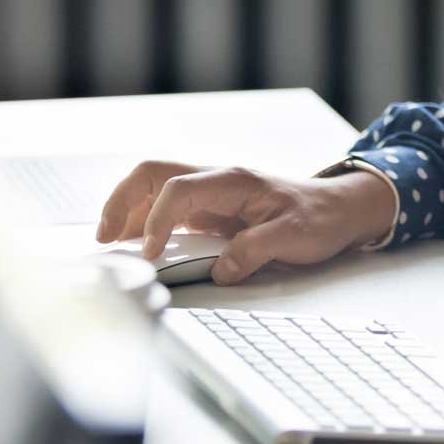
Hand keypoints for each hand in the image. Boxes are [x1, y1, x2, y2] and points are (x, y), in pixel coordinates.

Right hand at [95, 160, 397, 284]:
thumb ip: (255, 251)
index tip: (148, 253)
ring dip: (127, 210)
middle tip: (104, 237)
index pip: (179, 190)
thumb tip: (220, 270)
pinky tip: (135, 245)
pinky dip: (143, 222)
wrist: (340, 209)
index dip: (156, 219)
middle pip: (152, 173)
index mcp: (233, 181)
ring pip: (154, 187)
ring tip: (109, 243)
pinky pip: (166, 208)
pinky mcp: (210, 211)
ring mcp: (210, 194)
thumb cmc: (320, 218)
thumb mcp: (295, 237)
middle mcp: (216, 180)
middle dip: (121, 200)